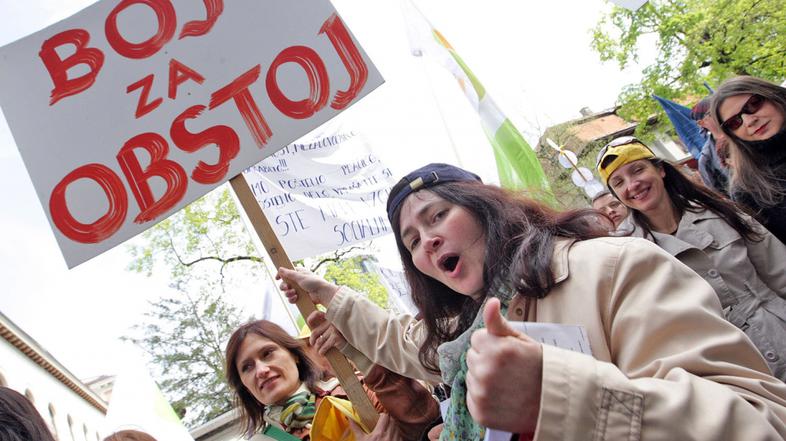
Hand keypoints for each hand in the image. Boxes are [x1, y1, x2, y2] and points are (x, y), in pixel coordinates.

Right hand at [277, 267, 339, 305]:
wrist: (322, 294)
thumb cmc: (314, 282)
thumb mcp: (300, 276)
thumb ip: (289, 273)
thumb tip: (280, 269)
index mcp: (298, 273)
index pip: (286, 273)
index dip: (280, 275)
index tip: (277, 278)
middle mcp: (297, 281)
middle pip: (285, 284)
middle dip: (284, 287)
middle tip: (286, 288)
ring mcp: (299, 289)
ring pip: (287, 292)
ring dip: (288, 293)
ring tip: (294, 293)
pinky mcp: (300, 297)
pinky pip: (291, 299)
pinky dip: (292, 299)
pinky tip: (296, 298)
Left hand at [307, 311, 346, 354]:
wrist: (355, 344)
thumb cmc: (343, 336)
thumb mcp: (334, 328)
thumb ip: (325, 326)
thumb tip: (312, 331)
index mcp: (331, 316)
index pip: (317, 314)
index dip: (310, 318)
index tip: (309, 323)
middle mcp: (332, 321)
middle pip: (315, 332)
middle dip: (312, 340)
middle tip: (312, 343)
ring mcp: (334, 329)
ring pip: (319, 341)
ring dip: (317, 348)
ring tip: (318, 350)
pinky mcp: (336, 337)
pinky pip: (323, 346)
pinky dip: (321, 351)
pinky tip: (322, 353)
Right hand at [347, 413, 402, 440]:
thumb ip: (356, 428)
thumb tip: (350, 418)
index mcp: (378, 434)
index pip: (384, 417)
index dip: (381, 416)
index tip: (378, 419)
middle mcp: (388, 437)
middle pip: (392, 420)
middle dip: (387, 420)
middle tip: (382, 424)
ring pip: (397, 428)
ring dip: (392, 427)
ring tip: (386, 431)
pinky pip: (400, 436)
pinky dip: (396, 435)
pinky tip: (390, 438)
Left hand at [466, 298, 541, 435]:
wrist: (554, 404)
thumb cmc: (539, 369)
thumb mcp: (522, 341)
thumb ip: (499, 323)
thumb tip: (490, 302)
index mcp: (497, 349)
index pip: (476, 338)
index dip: (492, 344)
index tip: (507, 353)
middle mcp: (486, 371)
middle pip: (471, 357)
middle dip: (486, 360)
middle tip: (508, 370)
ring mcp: (482, 394)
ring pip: (471, 377)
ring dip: (483, 379)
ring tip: (507, 385)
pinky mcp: (480, 413)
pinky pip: (472, 397)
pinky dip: (483, 398)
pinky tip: (502, 399)